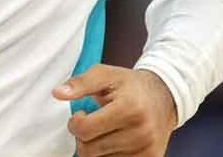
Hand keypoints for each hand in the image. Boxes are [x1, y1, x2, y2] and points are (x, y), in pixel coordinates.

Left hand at [52, 64, 176, 156]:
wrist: (165, 97)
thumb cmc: (131, 86)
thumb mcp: (107, 75)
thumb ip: (81, 83)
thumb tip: (58, 93)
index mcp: (130, 108)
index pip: (85, 130)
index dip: (75, 122)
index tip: (82, 115)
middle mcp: (141, 132)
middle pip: (90, 150)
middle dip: (83, 138)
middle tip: (92, 124)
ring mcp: (146, 150)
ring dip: (96, 149)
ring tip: (105, 132)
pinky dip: (109, 156)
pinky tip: (114, 142)